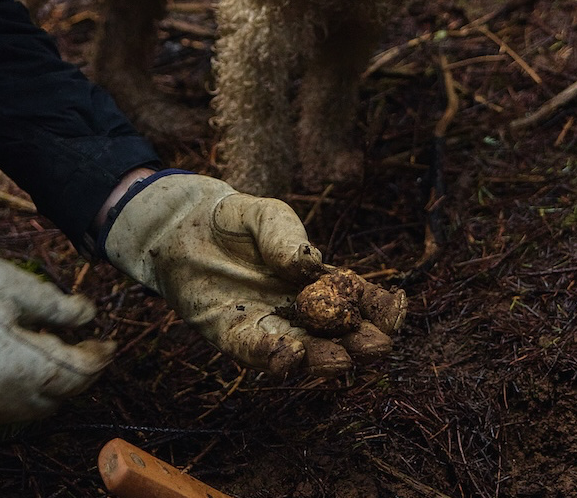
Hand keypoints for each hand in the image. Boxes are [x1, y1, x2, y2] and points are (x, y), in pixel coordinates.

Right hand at [0, 226, 113, 427]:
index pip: (78, 374)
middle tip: (82, 351)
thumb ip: (57, 306)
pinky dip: (4, 394)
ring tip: (44, 357)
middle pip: (54, 398)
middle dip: (75, 376)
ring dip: (41, 388)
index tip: (108, 344)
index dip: (99, 358)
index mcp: (23, 366)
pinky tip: (1, 368)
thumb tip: (90, 315)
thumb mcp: (14, 286)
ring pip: (22, 411)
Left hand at [101, 171, 405, 376]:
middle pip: (335, 333)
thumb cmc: (236, 220)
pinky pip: (253, 350)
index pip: (354, 297)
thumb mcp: (267, 216)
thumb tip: (307, 265)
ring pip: (301, 350)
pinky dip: (272, 356)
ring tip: (342, 359)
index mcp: (316, 278)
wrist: (183, 227)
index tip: (393, 314)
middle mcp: (296, 308)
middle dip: (358, 342)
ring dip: (322, 359)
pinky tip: (290, 355)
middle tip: (376, 346)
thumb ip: (287, 237)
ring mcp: (265, 323)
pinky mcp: (229, 333)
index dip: (377, 308)